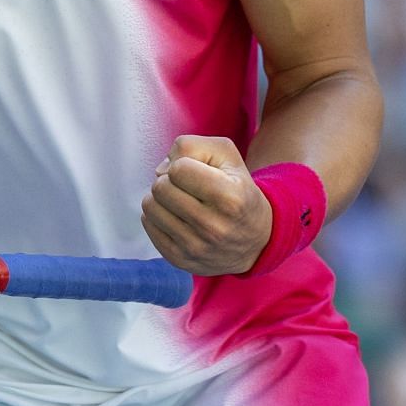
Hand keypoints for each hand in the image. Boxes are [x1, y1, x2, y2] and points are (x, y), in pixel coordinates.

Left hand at [140, 135, 272, 275]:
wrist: (256, 240)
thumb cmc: (237, 189)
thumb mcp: (226, 156)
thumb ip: (191, 146)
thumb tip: (160, 170)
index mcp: (230, 198)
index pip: (178, 169)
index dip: (182, 165)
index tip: (196, 173)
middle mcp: (213, 227)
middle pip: (160, 188)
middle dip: (168, 180)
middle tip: (185, 187)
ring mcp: (195, 248)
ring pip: (150, 206)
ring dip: (160, 198)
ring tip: (180, 200)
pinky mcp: (180, 260)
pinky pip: (148, 225)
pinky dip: (157, 215)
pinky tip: (176, 217)